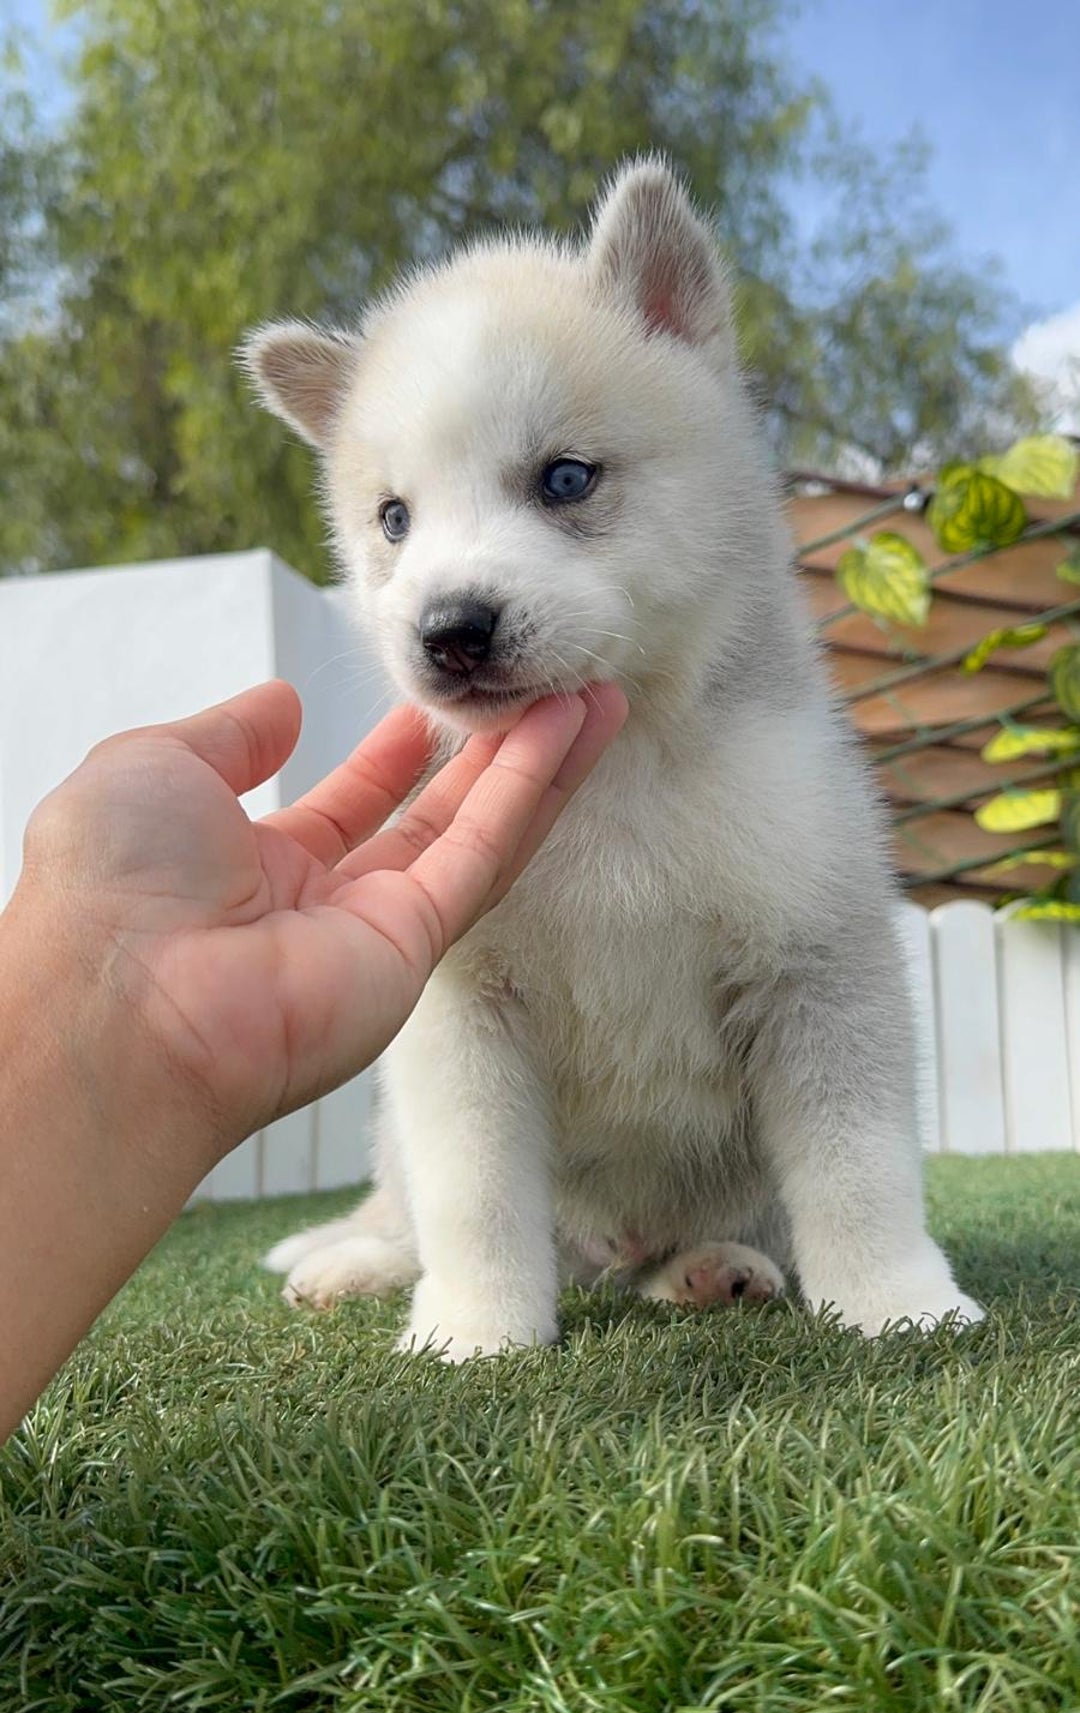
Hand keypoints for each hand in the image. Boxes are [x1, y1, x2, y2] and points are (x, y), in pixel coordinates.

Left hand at [9, 677, 627, 1151]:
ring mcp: (375, 934)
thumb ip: (228, 735)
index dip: (394, 754)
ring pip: (476, 835)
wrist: (118, 999)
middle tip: (544, 688)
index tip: (436, 705)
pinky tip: (568, 729)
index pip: (346, 807)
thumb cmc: (106, 888)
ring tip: (590, 696)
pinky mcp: (414, 950)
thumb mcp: (152, 768)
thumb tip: (284, 703)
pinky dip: (529, 791)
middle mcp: (322, 907)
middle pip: (430, 820)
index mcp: (252, 868)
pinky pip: (483, 855)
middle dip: (491, 755)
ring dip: (536, 766)